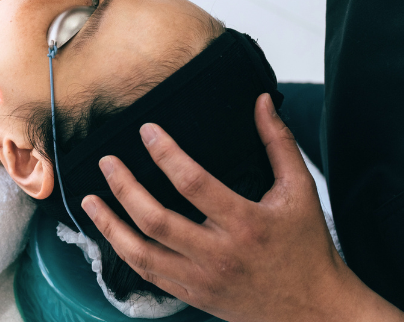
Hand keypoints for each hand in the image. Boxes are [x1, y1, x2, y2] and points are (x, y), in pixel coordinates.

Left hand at [82, 94, 403, 321]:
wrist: (312, 310)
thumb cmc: (306, 247)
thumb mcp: (301, 190)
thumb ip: (278, 143)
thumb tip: (261, 102)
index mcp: (246, 223)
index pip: (194, 184)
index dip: (165, 153)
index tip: (146, 131)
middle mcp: (219, 254)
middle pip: (157, 219)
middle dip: (124, 188)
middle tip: (107, 162)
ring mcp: (201, 279)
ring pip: (141, 253)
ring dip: (110, 225)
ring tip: (90, 198)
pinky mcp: (192, 295)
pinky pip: (148, 274)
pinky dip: (123, 251)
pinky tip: (110, 231)